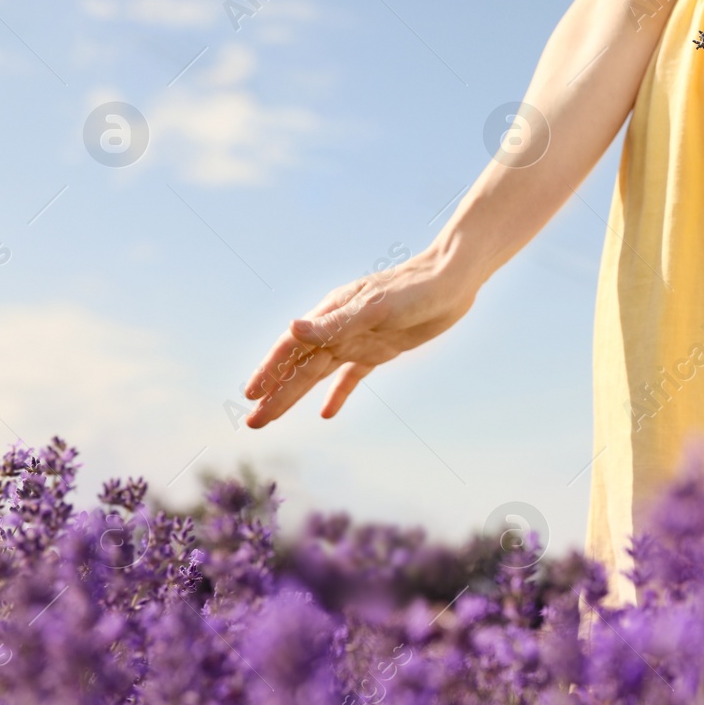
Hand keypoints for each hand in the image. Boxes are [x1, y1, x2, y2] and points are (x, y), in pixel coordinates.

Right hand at [242, 250, 477, 427]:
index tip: (250, 395)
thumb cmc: (415, 290)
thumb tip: (293, 329)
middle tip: (252, 423)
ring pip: (318, 373)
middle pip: (299, 367)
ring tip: (272, 416)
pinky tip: (326, 413)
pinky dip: (338, 394)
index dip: (269, 372)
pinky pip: (351, 376)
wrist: (452, 281)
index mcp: (332, 314)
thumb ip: (333, 323)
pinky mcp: (380, 350)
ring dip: (295, 395)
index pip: (291, 347)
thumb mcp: (375, 308)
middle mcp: (339, 328)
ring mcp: (358, 339)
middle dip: (276, 394)